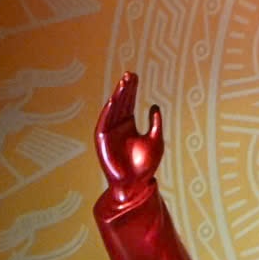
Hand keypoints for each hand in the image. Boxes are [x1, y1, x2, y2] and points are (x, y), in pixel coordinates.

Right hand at [95, 70, 163, 194]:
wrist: (136, 184)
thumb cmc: (146, 165)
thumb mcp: (156, 139)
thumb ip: (155, 123)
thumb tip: (155, 105)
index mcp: (129, 125)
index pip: (130, 103)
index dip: (132, 90)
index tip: (135, 76)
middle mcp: (118, 127)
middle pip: (121, 103)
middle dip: (124, 89)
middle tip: (129, 75)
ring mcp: (110, 133)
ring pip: (112, 111)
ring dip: (116, 97)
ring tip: (122, 84)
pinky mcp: (102, 141)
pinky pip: (103, 124)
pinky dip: (107, 113)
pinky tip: (113, 101)